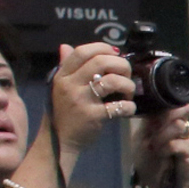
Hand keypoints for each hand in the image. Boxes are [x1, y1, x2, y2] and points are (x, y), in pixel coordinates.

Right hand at [47, 43, 132, 159]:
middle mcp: (70, 84)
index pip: (82, 51)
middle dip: (121, 65)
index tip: (116, 54)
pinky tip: (128, 108)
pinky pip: (118, 106)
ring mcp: (80, 100)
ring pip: (112, 81)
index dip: (103, 48)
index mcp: (62, 75)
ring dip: (128, 85)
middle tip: (126, 75)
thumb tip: (66, 46)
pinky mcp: (92, 116)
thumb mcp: (59, 87)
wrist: (59, 141)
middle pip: (101, 62)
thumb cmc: (63, 112)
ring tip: (128, 93)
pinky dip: (129, 106)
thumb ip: (65, 66)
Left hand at [130, 102, 188, 187]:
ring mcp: (188, 139)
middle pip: (182, 108)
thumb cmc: (146, 157)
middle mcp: (182, 126)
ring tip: (154, 145)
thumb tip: (151, 100)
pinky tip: (160, 153)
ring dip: (162, 135)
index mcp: (171, 119)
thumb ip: (150, 117)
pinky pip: (178, 144)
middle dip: (165, 117)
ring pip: (179, 125)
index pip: (176, 101)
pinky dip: (166, 147)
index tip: (151, 114)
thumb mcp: (142, 132)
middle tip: (153, 128)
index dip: (166, 103)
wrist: (150, 181)